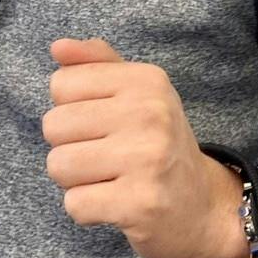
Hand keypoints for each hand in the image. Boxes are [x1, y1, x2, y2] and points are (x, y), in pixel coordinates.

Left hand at [41, 37, 245, 257]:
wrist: (203, 206)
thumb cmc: (158, 144)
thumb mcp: (138, 93)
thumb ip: (96, 63)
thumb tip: (57, 47)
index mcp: (146, 80)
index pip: (61, 84)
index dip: (70, 108)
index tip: (102, 123)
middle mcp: (149, 113)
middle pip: (54, 125)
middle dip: (69, 147)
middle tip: (105, 157)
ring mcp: (147, 159)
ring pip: (59, 165)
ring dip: (75, 180)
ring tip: (108, 180)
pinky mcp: (140, 204)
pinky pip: (74, 204)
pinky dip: (87, 210)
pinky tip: (115, 204)